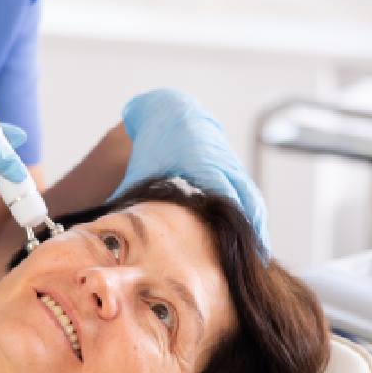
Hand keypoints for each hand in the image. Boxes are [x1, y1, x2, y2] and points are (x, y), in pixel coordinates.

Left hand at [113, 89, 269, 250]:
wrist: (171, 110)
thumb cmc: (154, 142)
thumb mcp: (143, 169)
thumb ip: (132, 198)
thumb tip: (112, 231)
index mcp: (201, 163)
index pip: (224, 197)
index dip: (232, 223)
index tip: (236, 249)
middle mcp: (222, 163)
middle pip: (247, 200)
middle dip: (254, 230)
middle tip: (257, 262)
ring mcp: (231, 164)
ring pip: (252, 197)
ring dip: (257, 224)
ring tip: (259, 255)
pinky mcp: (234, 166)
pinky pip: (249, 191)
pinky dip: (253, 212)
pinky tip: (254, 233)